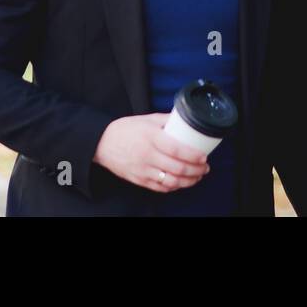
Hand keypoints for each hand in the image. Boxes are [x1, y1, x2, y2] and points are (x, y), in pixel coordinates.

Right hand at [92, 113, 210, 192]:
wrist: (102, 143)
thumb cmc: (126, 129)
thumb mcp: (146, 119)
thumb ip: (166, 120)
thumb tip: (186, 119)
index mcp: (151, 137)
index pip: (177, 149)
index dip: (193, 155)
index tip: (204, 157)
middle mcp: (148, 155)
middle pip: (177, 168)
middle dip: (196, 170)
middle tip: (205, 167)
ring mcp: (143, 170)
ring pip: (171, 181)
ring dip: (188, 181)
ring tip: (197, 177)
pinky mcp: (139, 180)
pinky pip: (160, 188)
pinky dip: (173, 187)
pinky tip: (180, 183)